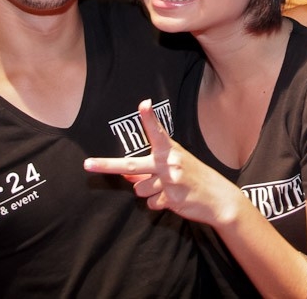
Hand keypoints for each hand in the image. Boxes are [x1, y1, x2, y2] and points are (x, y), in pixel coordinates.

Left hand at [83, 99, 241, 226]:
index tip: (143, 104)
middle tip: (87, 164)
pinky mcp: (171, 199)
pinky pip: (151, 203)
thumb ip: (151, 167)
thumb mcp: (176, 165)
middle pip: (131, 165)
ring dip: (150, 192)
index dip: (149, 119)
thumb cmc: (194, 177)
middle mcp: (169, 163)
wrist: (219, 198)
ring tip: (169, 189)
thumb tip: (126, 176)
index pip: (157, 132)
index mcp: (171, 150)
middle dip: (106, 165)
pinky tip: (174, 199)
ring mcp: (169, 181)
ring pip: (140, 190)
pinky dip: (159, 203)